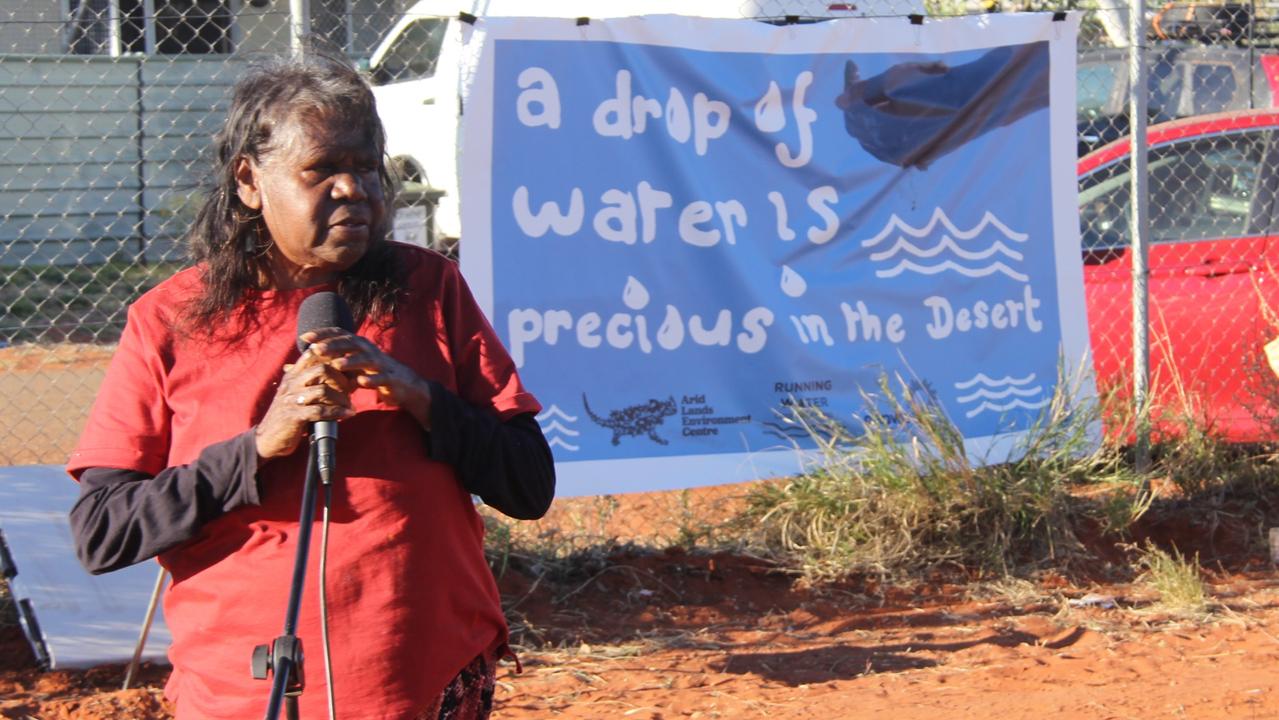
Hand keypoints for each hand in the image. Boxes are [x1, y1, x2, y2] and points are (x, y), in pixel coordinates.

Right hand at [255, 345, 355, 459]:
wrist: (268, 439)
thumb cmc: (290, 415)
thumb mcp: (299, 394)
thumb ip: (316, 384)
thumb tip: (347, 378)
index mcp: (292, 375)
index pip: (312, 354)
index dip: (333, 357)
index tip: (347, 367)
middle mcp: (291, 383)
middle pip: (322, 369)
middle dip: (341, 379)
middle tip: (351, 389)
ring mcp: (291, 399)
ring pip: (323, 390)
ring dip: (342, 398)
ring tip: (349, 405)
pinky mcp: (294, 416)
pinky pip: (320, 410)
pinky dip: (338, 412)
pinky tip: (348, 414)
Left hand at [300, 328, 432, 429]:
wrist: (402, 385)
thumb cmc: (369, 375)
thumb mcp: (344, 370)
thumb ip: (320, 367)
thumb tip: (289, 367)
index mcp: (357, 346)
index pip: (338, 335)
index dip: (322, 335)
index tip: (304, 337)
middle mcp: (368, 350)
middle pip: (350, 343)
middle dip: (333, 345)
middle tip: (317, 349)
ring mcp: (380, 363)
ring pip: (365, 359)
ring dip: (351, 361)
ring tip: (337, 365)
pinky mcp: (390, 378)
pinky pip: (381, 377)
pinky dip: (372, 379)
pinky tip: (363, 382)